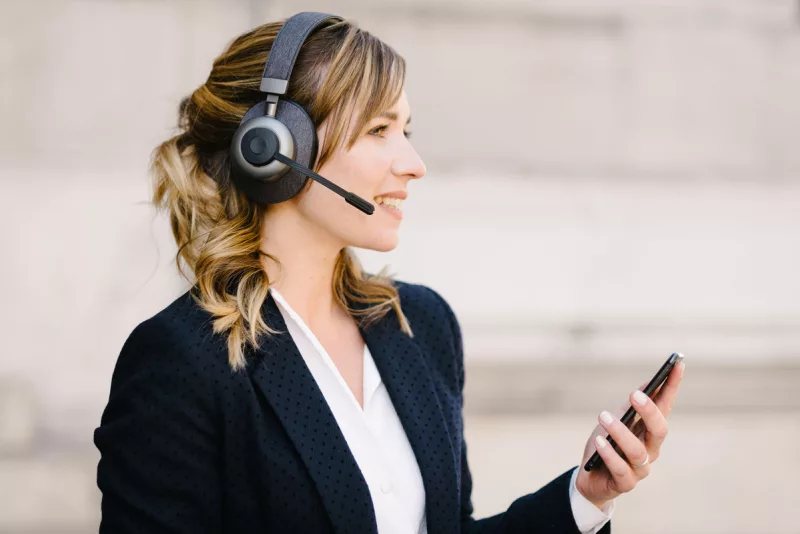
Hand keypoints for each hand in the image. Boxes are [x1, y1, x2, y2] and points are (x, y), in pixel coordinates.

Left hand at [575, 360, 684, 508]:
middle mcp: (650, 448)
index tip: (677, 363)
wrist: (590, 477)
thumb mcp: (616, 420)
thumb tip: (648, 384)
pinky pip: (620, 468)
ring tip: (604, 416)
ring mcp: (640, 468)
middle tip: (635, 395)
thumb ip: (631, 406)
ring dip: (620, 431)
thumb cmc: (606, 445)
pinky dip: (609, 453)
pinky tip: (599, 441)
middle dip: (649, 411)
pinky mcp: (625, 483)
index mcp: (650, 430)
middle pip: (660, 430)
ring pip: (637, 450)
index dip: (673, 386)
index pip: (665, 405)